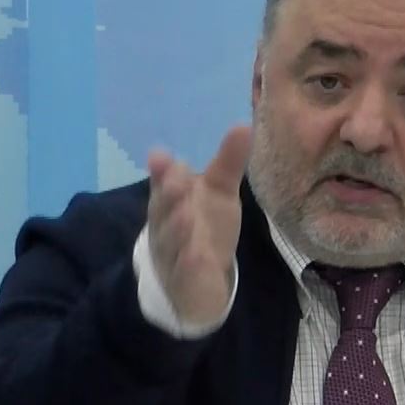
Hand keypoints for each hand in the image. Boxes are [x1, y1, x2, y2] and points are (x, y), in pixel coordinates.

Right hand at [145, 126, 250, 327]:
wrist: (195, 277)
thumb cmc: (204, 225)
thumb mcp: (218, 191)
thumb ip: (228, 162)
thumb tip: (244, 124)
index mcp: (169, 200)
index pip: (162, 183)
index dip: (161, 173)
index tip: (161, 158)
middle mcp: (165, 225)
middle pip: (163, 211)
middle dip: (169, 196)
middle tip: (178, 182)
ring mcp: (172, 254)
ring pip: (171, 242)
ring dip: (177, 230)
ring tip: (187, 216)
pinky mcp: (184, 279)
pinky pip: (185, 272)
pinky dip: (190, 264)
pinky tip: (199, 256)